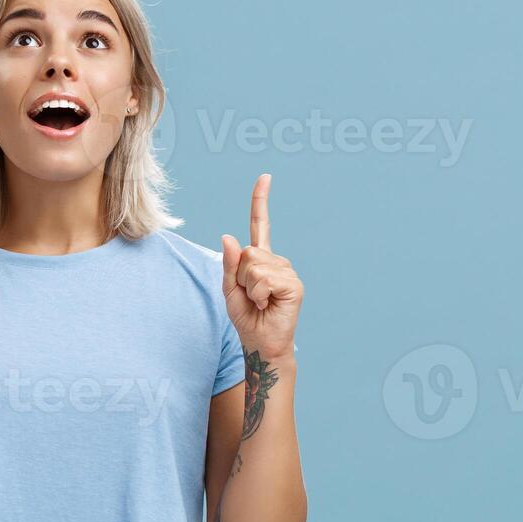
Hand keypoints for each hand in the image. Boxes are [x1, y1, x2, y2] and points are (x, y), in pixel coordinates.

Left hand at [219, 174, 300, 359]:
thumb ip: (228, 264)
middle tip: (250, 297)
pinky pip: (264, 279)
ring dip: (249, 288)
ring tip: (259, 302)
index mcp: (261, 259)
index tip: (265, 177)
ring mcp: (287, 271)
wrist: (261, 344)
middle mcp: (277, 261)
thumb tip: (229, 236)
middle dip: (239, 277)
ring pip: (253, 265)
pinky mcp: (293, 284)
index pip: (260, 225)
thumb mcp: (229, 289)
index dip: (261, 201)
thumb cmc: (247, 319)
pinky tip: (267, 304)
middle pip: (247, 252)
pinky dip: (258, 294)